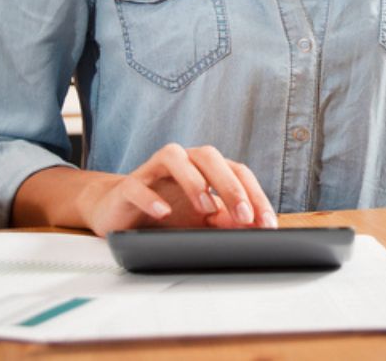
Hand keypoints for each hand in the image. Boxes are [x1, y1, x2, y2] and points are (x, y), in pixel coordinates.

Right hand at [80, 143, 276, 236]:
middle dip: (230, 185)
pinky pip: (138, 185)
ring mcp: (153, 170)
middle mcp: (182, 161)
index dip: (255, 194)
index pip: (237, 171)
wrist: (118, 212)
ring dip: (194, 181)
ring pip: (174, 157)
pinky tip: (163, 212)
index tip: (267, 222)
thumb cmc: (166, 213)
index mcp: (205, 167)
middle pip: (209, 157)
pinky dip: (151, 198)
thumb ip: (228, 220)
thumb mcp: (203, 221)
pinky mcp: (127, 186)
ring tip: (206, 209)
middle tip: (244, 215)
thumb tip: (256, 228)